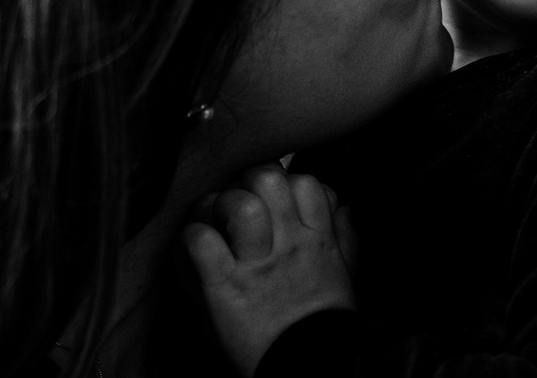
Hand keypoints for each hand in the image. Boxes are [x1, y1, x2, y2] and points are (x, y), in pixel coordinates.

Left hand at [182, 163, 356, 377]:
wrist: (305, 372)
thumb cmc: (320, 324)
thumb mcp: (345, 277)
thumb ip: (346, 237)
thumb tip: (342, 207)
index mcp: (318, 241)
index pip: (306, 181)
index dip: (283, 179)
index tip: (269, 198)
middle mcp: (289, 246)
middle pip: (267, 177)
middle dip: (244, 181)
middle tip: (234, 204)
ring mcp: (256, 265)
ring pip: (236, 202)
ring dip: (216, 204)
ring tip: (213, 223)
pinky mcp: (223, 288)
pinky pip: (199, 240)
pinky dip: (190, 237)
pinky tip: (195, 249)